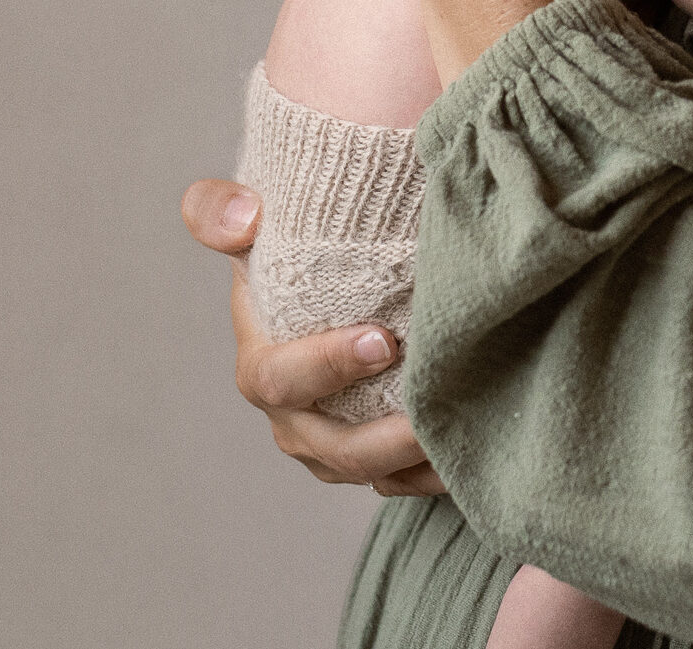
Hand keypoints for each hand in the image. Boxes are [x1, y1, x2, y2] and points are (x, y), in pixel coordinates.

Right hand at [180, 179, 444, 496]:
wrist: (331, 290)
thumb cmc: (295, 254)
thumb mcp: (257, 226)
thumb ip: (222, 212)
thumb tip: (241, 215)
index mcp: (263, 362)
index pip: (279, 378)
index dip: (326, 366)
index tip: (383, 341)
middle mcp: (293, 415)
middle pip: (331, 445)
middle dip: (381, 434)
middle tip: (432, 404)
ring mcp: (330, 443)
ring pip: (368, 471)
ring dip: (412, 462)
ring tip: (460, 433)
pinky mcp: (368, 458)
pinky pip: (398, 481)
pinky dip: (430, 473)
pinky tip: (470, 450)